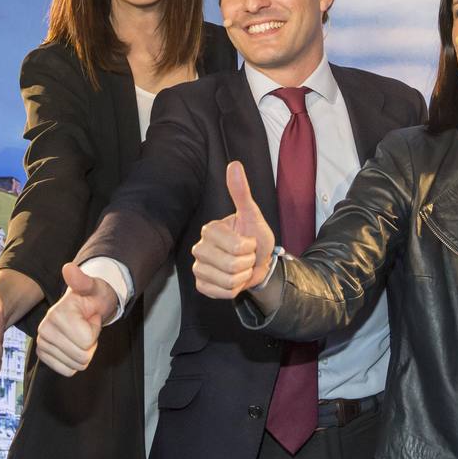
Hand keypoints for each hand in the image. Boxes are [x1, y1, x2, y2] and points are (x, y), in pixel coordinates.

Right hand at [34, 263, 114, 375]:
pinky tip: (73, 344)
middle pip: (82, 356)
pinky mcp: (43, 354)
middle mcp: (44, 329)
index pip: (87, 341)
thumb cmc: (92, 297)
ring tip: (81, 333)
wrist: (86, 305)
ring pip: (76, 365)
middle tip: (86, 326)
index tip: (89, 317)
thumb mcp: (92, 287)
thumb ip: (82, 280)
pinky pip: (67, 371)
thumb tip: (68, 268)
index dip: (94, 330)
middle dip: (91, 343)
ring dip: (84, 351)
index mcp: (56, 314)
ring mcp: (42, 343)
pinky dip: (75, 361)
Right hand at [192, 161, 275, 298]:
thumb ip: (242, 193)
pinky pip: (222, 293)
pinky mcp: (201, 285)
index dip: (249, 248)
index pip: (236, 247)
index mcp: (210, 230)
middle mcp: (199, 248)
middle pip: (232, 266)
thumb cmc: (255, 237)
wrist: (259, 263)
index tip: (248, 241)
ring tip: (242, 267)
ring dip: (243, 277)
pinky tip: (234, 280)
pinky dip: (235, 289)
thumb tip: (234, 165)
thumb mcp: (253, 216)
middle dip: (247, 263)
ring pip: (229, 281)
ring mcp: (198, 267)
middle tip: (246, 256)